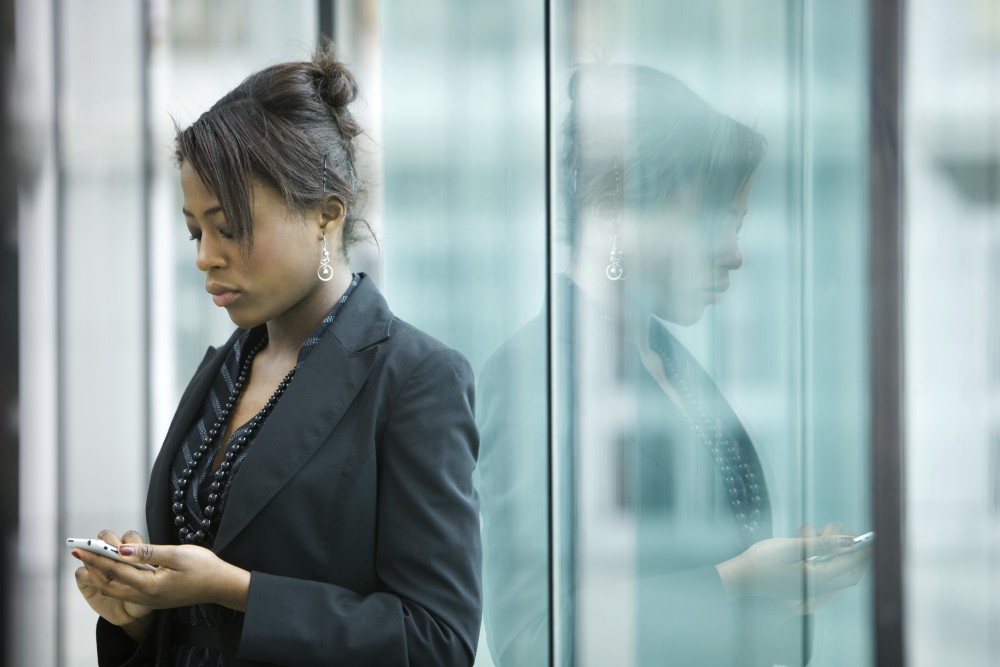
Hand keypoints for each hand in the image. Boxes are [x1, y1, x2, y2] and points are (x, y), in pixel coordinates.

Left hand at [72, 529, 250, 633]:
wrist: (221, 585)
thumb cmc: (203, 567)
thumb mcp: (177, 555)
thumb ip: (147, 553)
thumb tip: (121, 550)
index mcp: (150, 586)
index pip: (115, 570)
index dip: (96, 558)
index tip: (80, 548)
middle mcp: (146, 596)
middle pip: (109, 585)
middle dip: (93, 568)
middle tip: (81, 553)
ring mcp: (149, 600)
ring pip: (117, 589)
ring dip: (103, 573)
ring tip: (94, 558)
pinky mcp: (154, 598)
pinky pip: (127, 590)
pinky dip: (116, 578)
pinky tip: (116, 567)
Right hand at [716, 523, 870, 604]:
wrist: (740, 578)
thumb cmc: (761, 561)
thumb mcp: (792, 547)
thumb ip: (822, 545)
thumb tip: (848, 542)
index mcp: (817, 578)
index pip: (850, 564)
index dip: (863, 551)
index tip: (872, 537)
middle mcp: (818, 587)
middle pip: (850, 575)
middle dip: (859, 558)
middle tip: (863, 540)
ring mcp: (810, 589)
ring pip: (839, 576)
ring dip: (845, 560)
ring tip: (839, 538)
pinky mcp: (803, 587)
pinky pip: (828, 578)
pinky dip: (834, 564)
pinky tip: (826, 552)